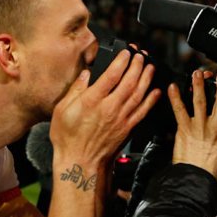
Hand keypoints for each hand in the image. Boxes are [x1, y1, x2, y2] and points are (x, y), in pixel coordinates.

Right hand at [50, 49, 160, 169]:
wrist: (81, 163)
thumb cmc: (68, 140)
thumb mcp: (62, 111)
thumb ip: (75, 91)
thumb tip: (85, 75)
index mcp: (92, 101)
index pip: (111, 75)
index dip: (121, 61)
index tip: (126, 52)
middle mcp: (109, 108)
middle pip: (129, 82)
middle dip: (137, 66)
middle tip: (141, 56)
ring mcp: (121, 119)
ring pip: (138, 94)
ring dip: (146, 79)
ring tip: (150, 67)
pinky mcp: (127, 129)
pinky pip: (143, 111)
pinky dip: (151, 100)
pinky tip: (155, 91)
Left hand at [170, 70, 216, 178]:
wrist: (195, 177)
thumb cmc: (211, 169)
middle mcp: (216, 127)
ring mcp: (200, 126)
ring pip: (200, 100)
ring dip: (199, 84)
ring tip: (197, 73)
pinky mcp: (185, 128)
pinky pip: (180, 109)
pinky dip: (175, 97)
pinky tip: (173, 87)